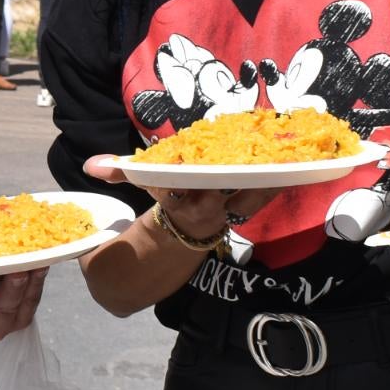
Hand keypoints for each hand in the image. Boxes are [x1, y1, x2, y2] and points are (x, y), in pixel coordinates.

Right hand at [79, 155, 278, 239]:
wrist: (177, 244)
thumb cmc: (159, 208)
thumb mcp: (137, 191)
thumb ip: (120, 174)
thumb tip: (91, 166)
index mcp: (177, 205)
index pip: (182, 189)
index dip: (189, 176)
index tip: (194, 160)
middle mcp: (205, 210)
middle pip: (225, 189)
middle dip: (240, 170)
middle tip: (257, 144)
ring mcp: (229, 212)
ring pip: (253, 193)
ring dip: (271, 173)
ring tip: (290, 149)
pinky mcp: (246, 209)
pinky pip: (265, 193)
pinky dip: (279, 178)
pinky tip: (298, 159)